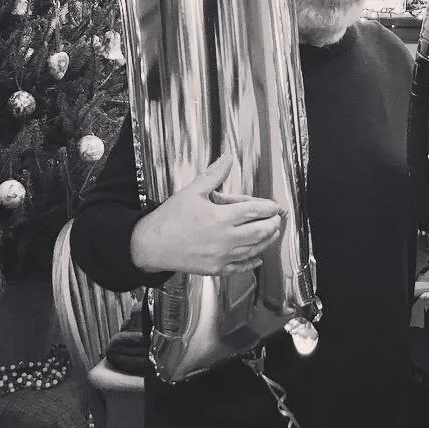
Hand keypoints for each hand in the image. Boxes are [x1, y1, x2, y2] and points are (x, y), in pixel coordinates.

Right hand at [130, 155, 285, 275]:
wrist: (151, 244)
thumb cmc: (169, 218)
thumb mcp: (192, 191)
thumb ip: (214, 174)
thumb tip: (227, 158)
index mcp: (221, 218)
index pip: (255, 211)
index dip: (269, 208)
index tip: (275, 206)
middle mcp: (225, 239)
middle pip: (260, 232)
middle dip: (273, 225)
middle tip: (277, 220)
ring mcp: (221, 256)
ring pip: (253, 250)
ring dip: (267, 242)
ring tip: (272, 234)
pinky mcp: (215, 269)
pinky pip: (239, 268)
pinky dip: (252, 263)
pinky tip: (257, 259)